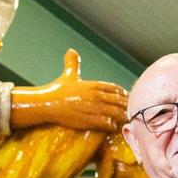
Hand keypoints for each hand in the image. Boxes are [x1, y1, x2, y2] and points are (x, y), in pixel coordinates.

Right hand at [11, 49, 127, 131]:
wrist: (47, 103)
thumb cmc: (58, 90)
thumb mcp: (68, 75)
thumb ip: (73, 64)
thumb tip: (71, 50)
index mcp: (95, 85)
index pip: (117, 89)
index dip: (124, 95)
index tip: (127, 99)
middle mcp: (97, 96)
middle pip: (120, 102)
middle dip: (126, 107)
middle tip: (130, 113)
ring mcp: (94, 108)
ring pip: (117, 113)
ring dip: (122, 117)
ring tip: (124, 121)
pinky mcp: (89, 120)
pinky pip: (107, 124)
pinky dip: (112, 126)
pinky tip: (112, 127)